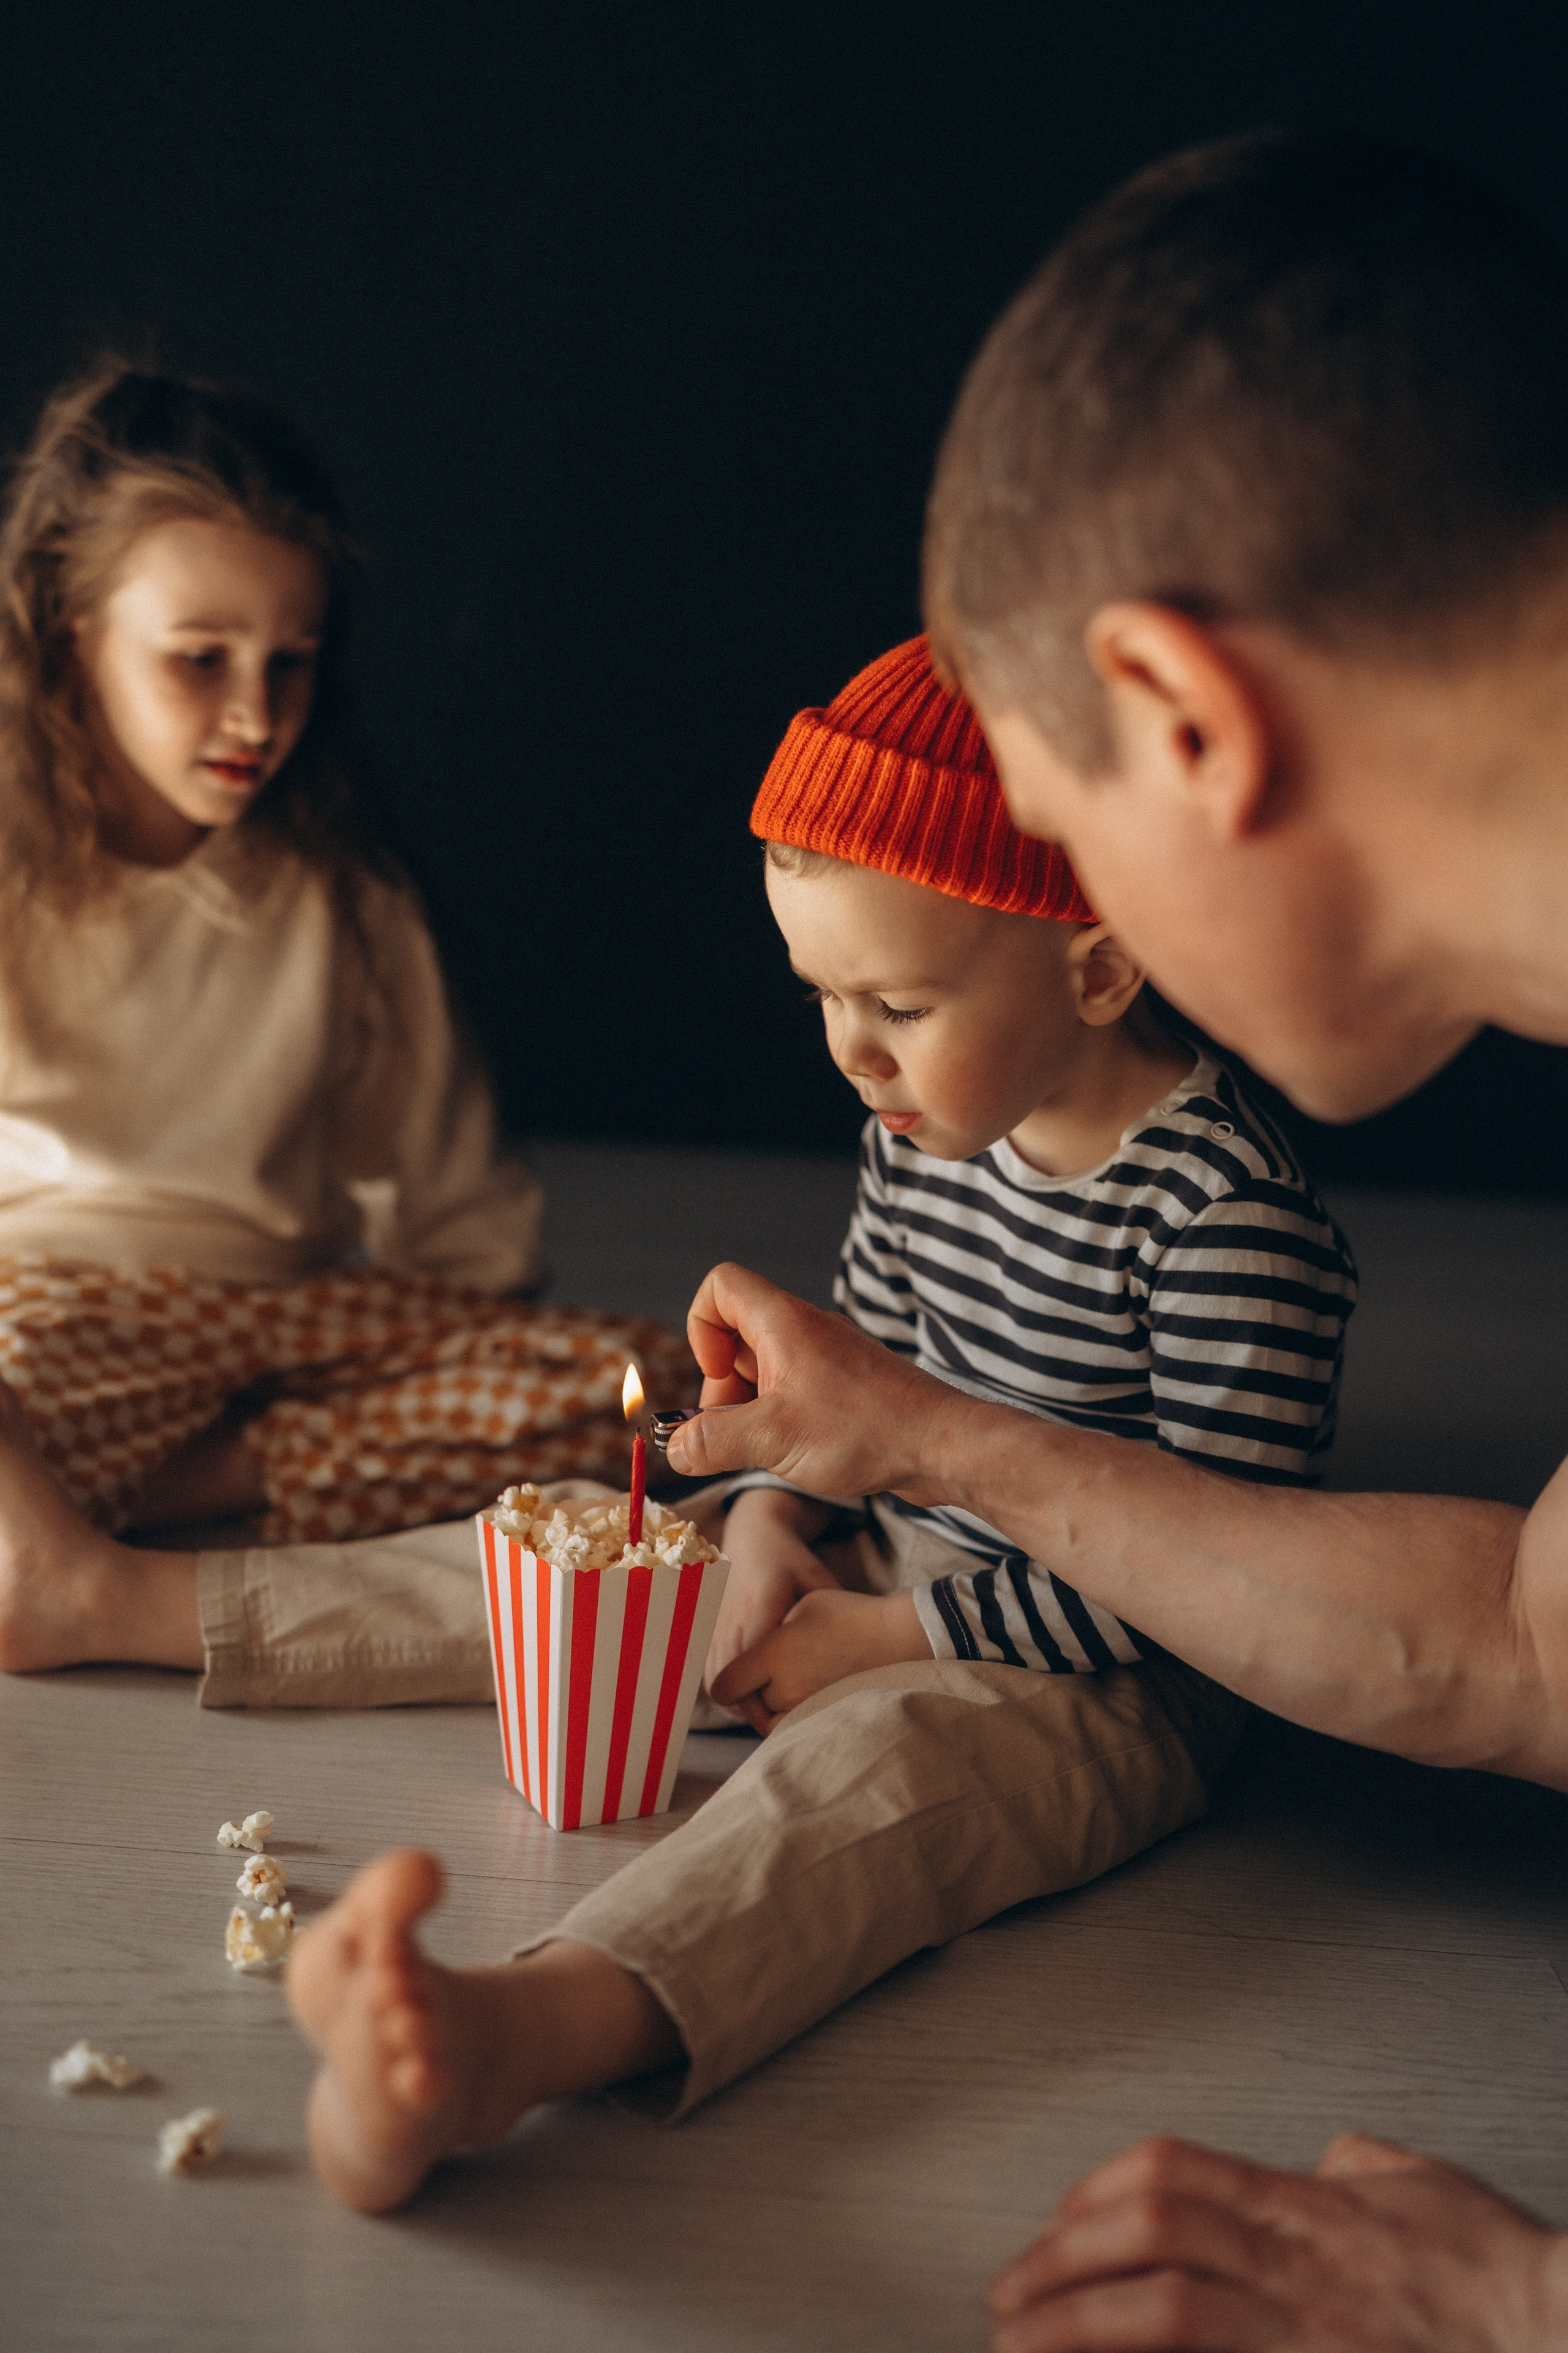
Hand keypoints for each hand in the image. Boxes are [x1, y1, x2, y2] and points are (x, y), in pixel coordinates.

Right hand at [666, 1262, 962, 1498]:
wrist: (944, 1446)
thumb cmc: (869, 1431)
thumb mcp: (773, 1439)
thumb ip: (713, 1441)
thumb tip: (676, 1448)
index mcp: (784, 1324)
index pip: (721, 1286)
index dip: (701, 1327)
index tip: (716, 1377)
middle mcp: (806, 1331)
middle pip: (737, 1337)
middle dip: (723, 1388)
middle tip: (737, 1433)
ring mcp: (829, 1358)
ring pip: (766, 1371)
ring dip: (752, 1410)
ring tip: (770, 1449)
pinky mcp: (847, 1387)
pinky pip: (796, 1391)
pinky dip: (783, 1420)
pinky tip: (800, 1454)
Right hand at [705, 1489, 841, 1727]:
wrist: (752, 1538)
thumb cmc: (790, 1561)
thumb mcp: (817, 1580)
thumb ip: (830, 1615)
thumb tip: (850, 1655)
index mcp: (761, 1605)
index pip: (756, 1664)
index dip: (770, 1696)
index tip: (792, 1713)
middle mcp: (731, 1619)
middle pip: (731, 1683)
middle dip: (755, 1709)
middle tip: (782, 1723)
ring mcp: (713, 1628)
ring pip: (715, 1685)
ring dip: (739, 1703)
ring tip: (769, 1712)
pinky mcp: (704, 1634)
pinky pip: (708, 1675)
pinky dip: (727, 1691)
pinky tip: (753, 1694)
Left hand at [709, 1587, 929, 1734]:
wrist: (896, 1637)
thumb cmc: (848, 1614)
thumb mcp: (802, 1606)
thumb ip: (770, 1632)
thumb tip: (752, 1651)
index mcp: (773, 1655)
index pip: (726, 1685)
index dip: (724, 1684)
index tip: (731, 1679)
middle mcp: (786, 1687)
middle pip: (749, 1703)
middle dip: (752, 1691)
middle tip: (765, 1674)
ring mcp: (806, 1707)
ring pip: (769, 1719)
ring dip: (770, 1707)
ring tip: (785, 1684)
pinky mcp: (825, 1717)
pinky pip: (792, 1729)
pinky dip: (788, 1720)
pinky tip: (798, 1700)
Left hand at [988, 2133, 1567, 2351]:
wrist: (1562, 2338)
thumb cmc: (1504, 2283)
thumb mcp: (1427, 2189)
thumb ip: (1364, 2166)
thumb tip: (1330, 2153)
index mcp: (1309, 2211)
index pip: (1170, 2172)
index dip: (1093, 2194)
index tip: (1051, 2225)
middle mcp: (1298, 2268)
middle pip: (1148, 2232)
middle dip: (1060, 2258)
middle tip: (1008, 2291)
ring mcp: (1304, 2338)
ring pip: (1163, 2312)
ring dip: (1073, 2325)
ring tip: (1016, 2343)